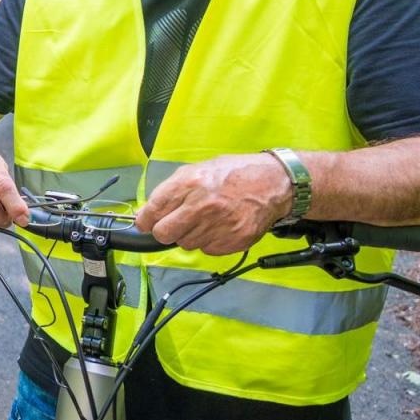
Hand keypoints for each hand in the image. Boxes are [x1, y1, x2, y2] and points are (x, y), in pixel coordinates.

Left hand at [134, 153, 294, 254]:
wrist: (273, 183)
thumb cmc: (233, 174)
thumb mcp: (197, 170)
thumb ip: (171, 190)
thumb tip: (147, 212)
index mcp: (189, 184)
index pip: (152, 212)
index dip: (145, 220)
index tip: (146, 223)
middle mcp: (202, 206)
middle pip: (164, 234)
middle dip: (165, 231)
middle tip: (174, 225)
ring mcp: (218, 226)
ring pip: (186, 244)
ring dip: (190, 235)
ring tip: (206, 220)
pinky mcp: (233, 241)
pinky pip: (207, 250)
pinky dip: (209, 242)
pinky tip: (220, 227)